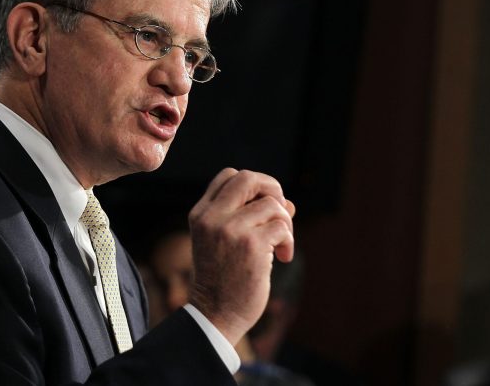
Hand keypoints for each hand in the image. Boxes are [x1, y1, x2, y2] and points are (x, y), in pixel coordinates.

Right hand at [187, 168, 294, 344]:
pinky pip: (282, 227)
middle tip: (279, 213)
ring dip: (285, 224)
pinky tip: (282, 258)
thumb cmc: (224, 278)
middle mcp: (212, 217)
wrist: (215, 314)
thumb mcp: (227, 241)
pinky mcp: (251, 245)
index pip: (228, 175)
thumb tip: (287, 202)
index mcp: (201, 214)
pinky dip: (288, 241)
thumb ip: (251, 217)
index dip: (252, 185)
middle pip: (249, 178)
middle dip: (272, 189)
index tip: (260, 206)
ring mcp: (230, 229)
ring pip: (272, 205)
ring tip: (280, 245)